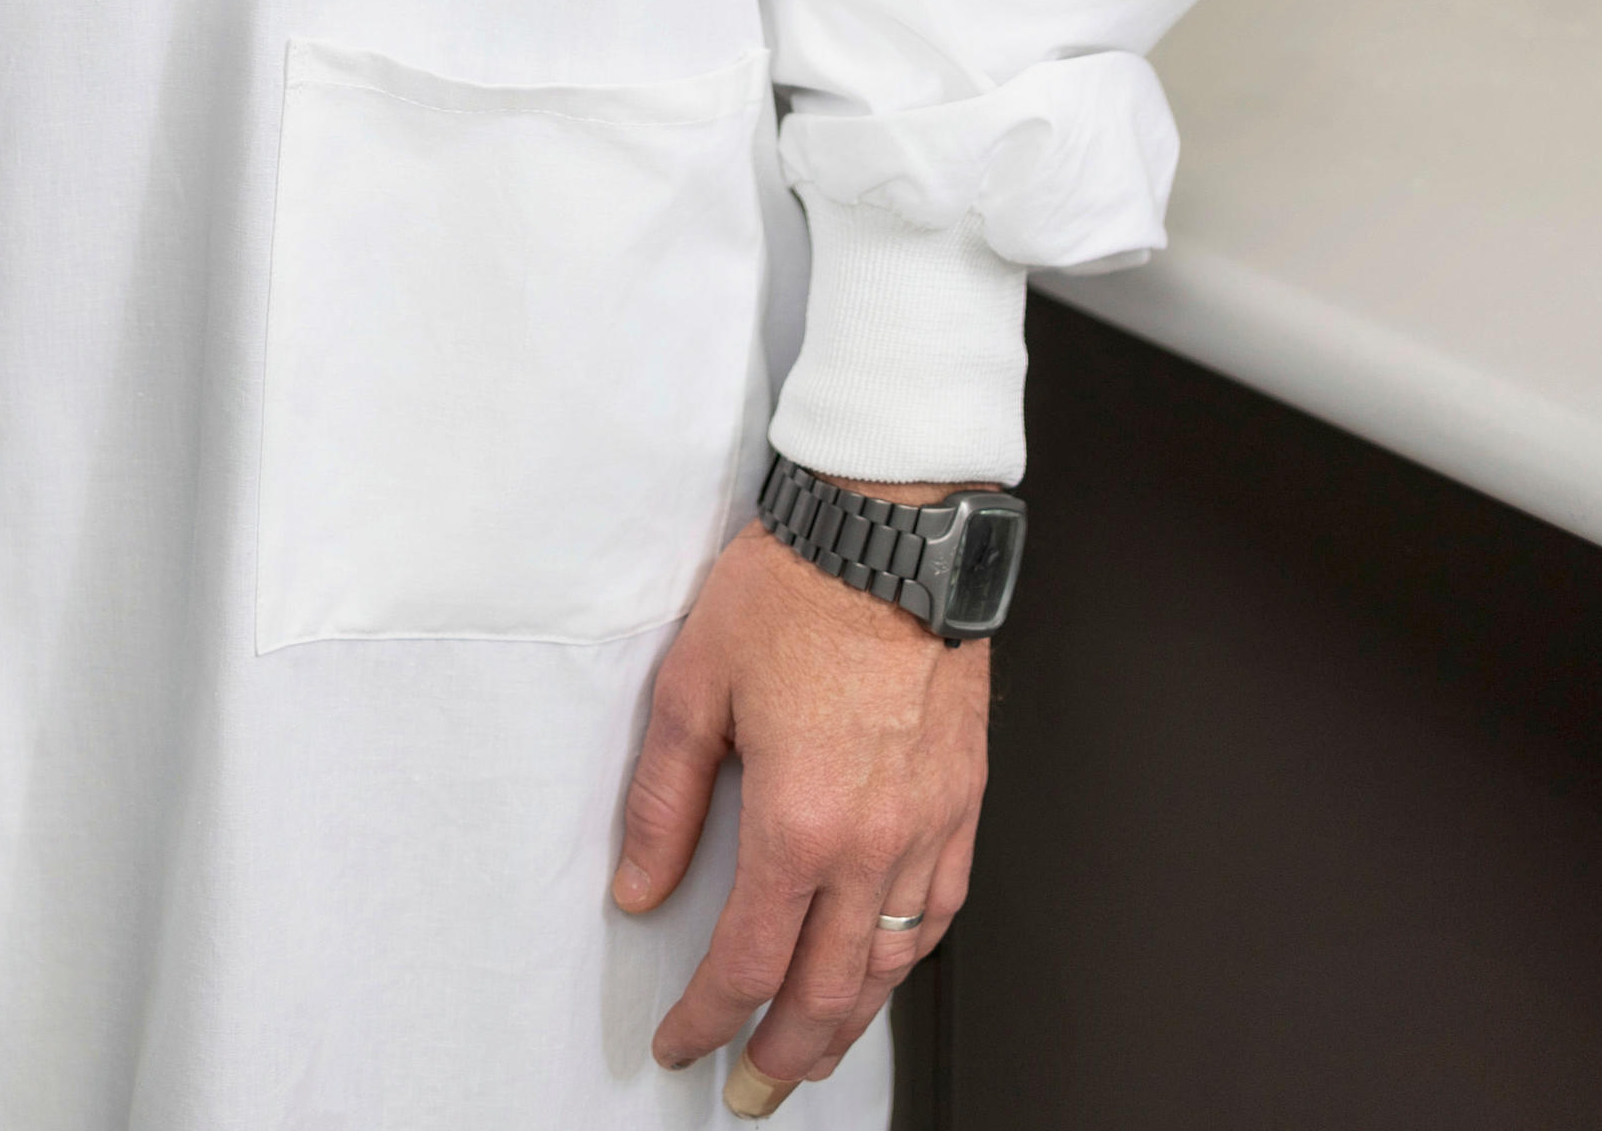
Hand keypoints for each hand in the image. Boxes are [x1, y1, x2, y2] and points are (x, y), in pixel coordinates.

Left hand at [614, 506, 990, 1103]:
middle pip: (826, 992)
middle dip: (781, 1057)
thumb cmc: (795, 587)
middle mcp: (872, 843)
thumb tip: (639, 886)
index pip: (747, 959)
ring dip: (847, 1028)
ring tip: (812, 1056)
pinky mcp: (962, 801)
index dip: (707, 1016)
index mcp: (798, 822)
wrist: (893, 527)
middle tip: (748, 1092)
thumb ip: (665, 800)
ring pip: (889, 967)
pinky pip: (940, 912)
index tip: (681, 1042)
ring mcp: (927, 827)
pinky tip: (884, 970)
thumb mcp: (694, 684)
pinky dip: (906, 961)